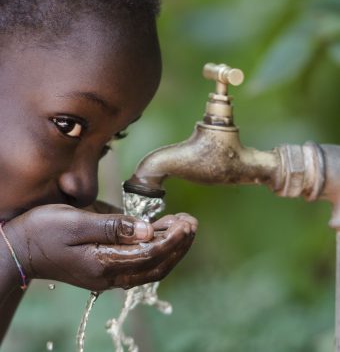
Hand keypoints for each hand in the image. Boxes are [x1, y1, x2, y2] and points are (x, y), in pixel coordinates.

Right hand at [3, 205, 196, 290]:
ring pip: (150, 266)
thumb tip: (146, 230)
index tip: (186, 223)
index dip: (171, 239)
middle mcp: (110, 274)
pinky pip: (140, 263)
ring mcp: (109, 274)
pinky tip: (164, 233)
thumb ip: (112, 227)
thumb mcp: (76, 222)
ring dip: (171, 248)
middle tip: (192, 223)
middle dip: (178, 245)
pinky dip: (157, 249)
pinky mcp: (107, 267)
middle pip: (156, 265)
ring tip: (185, 226)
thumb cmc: (45, 231)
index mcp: (103, 263)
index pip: (149, 255)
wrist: (23, 248)